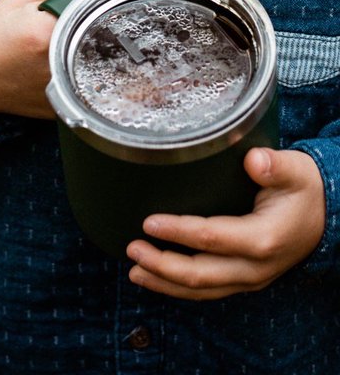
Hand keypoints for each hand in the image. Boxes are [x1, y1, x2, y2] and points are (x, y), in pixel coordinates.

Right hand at [0, 0, 91, 116]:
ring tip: (54, 46)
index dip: (84, 3)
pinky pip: (83, 86)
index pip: (91, 9)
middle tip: (58, 26)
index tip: (71, 4)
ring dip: (84, 51)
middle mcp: (58, 64)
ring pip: (93, 62)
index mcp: (47, 33)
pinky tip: (53, 67)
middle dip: (86, 26)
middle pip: (95, 37)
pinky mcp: (61, 107)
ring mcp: (61, 90)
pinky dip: (76, 74)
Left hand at [126, 148, 324, 298]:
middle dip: (162, 264)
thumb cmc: (302, 189)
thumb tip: (254, 160)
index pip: (212, 238)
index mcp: (263, 238)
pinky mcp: (243, 280)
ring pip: (202, 289)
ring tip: (134, 270)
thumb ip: (274, 166)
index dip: (178, 231)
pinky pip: (208, 290)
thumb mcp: (295, 171)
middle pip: (201, 273)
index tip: (148, 221)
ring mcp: (249, 278)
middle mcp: (255, 266)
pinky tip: (155, 279)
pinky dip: (179, 288)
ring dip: (165, 282)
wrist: (325, 216)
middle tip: (131, 248)